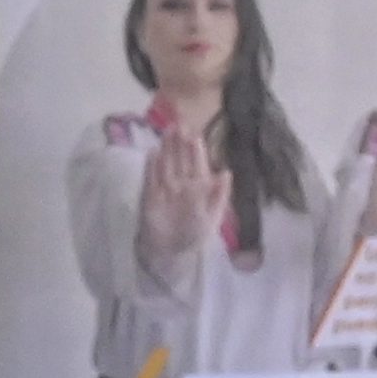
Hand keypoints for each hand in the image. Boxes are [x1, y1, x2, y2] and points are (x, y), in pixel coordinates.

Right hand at [137, 116, 210, 260]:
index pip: (197, 165)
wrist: (172, 253)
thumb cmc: (194, 235)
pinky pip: (151, 179)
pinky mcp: (150, 197)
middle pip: (180, 160)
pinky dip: (151, 167)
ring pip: (166, 165)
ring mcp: (165, 189)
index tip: (194, 134)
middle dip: (179, 143)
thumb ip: (219, 195)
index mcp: (199, 188)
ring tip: (167, 132)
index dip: (195, 150)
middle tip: (178, 124)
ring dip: (166, 149)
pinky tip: (153, 153)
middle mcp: (181, 184)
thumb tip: (226, 172)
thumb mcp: (213, 217)